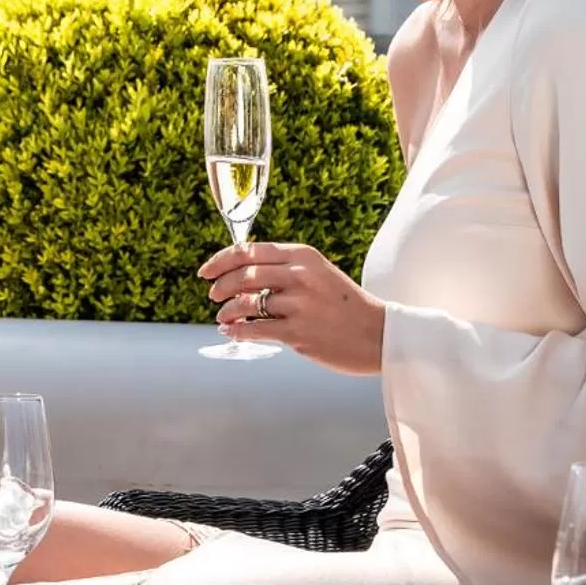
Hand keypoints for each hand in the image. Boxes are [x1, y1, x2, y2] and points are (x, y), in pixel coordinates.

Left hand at [201, 241, 386, 374]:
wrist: (379, 334)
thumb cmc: (346, 305)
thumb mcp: (319, 273)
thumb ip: (285, 269)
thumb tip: (242, 274)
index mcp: (303, 256)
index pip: (249, 251)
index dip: (221, 260)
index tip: (206, 270)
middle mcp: (300, 276)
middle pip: (242, 275)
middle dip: (220, 285)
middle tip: (213, 295)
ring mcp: (299, 305)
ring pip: (245, 303)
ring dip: (226, 311)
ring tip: (223, 318)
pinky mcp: (298, 333)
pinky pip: (255, 329)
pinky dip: (237, 330)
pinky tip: (232, 331)